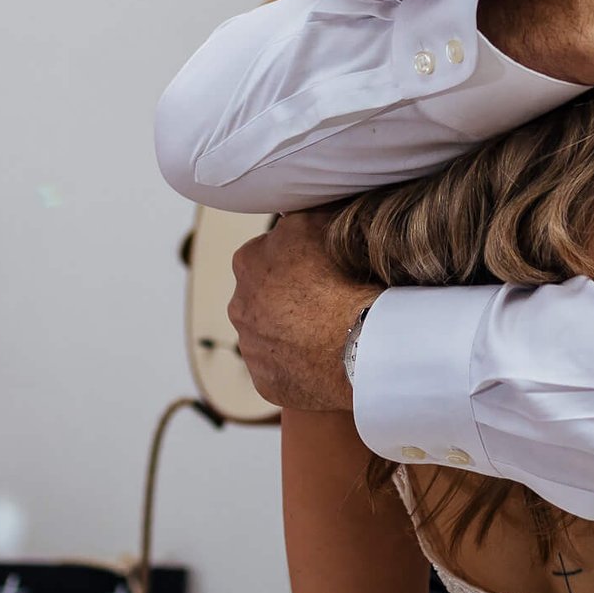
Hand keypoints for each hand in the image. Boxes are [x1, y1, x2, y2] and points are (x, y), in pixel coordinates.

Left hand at [226, 210, 380, 411]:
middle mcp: (239, 306)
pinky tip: (323, 359)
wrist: (355, 344)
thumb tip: (291, 210)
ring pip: (270, 334)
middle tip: (325, 300)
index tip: (317, 267)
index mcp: (247, 263)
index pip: (266, 254)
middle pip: (263, 296)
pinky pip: (280, 369)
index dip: (294, 259)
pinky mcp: (265, 382)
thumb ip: (298, 216)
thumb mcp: (318, 223)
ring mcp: (251, 348)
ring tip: (329, 332)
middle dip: (287, 298)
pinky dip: (297, 365)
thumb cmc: (339, 279)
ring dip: (291, 332)